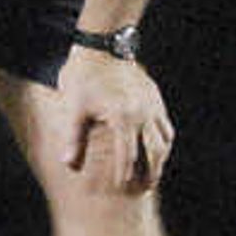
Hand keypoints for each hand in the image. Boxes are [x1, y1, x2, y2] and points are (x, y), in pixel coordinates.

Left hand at [57, 46, 170, 194]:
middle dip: (150, 173)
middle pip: (154, 153)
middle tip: (144, 189)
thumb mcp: (74, 109)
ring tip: (152, 174)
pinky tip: (156, 149)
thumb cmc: (83, 78)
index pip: (128, 156)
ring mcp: (152, 105)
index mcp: (123, 118)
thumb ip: (74, 139)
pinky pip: (165, 125)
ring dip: (159, 160)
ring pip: (164, 140)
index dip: (125, 175)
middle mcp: (143, 114)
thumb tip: (70, 165)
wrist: (101, 46)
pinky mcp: (155, 98)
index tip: (122, 189)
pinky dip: (163, 141)